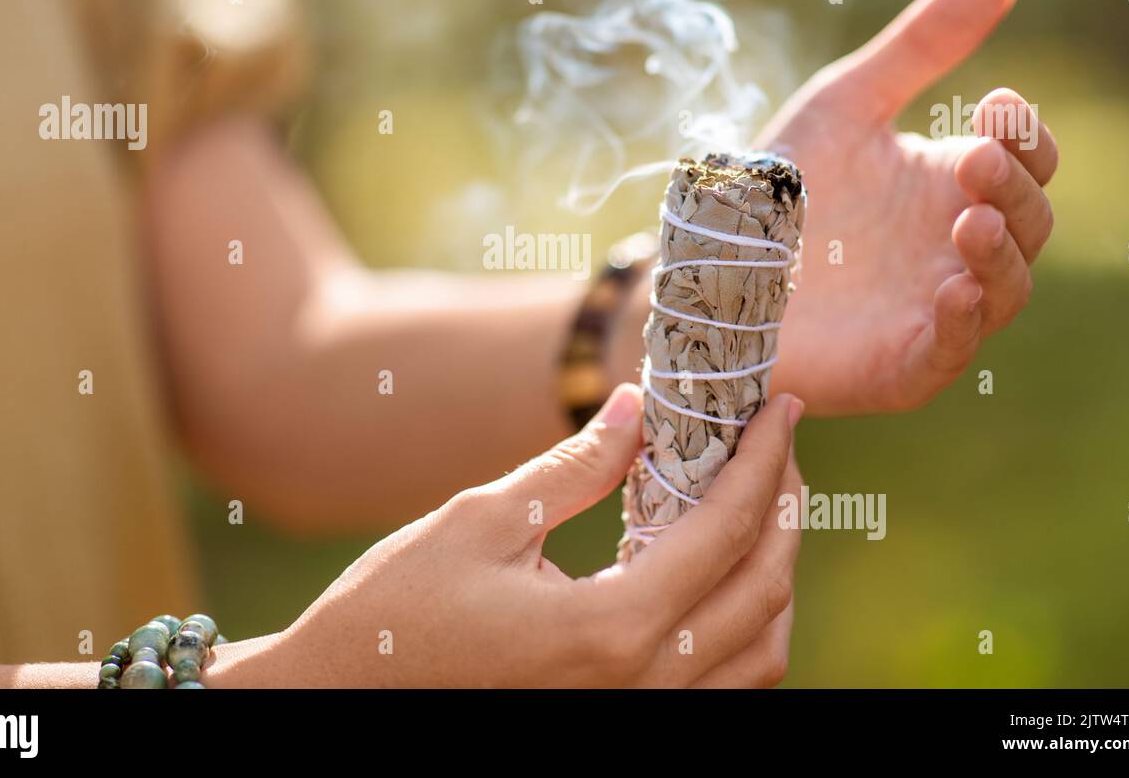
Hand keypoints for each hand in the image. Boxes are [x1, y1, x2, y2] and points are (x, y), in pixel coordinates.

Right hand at [209, 386, 803, 686]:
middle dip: (783, 509)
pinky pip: (723, 688)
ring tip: (761, 506)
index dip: (762, 462)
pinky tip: (719, 577)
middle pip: (761, 594)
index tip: (782, 409)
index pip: (724, 532)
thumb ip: (576, 466)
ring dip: (775, 575)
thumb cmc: (396, 609)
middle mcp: (639, 686)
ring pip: (759, 656)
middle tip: (778, 447)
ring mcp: (634, 716)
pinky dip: (745, 628)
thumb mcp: (483, 519)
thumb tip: (639, 405)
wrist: (344, 697)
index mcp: (608, 627)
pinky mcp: (618, 723)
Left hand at [758, 0, 1057, 413]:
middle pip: (1029, 222)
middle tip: (969, 156)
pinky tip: (950, 289)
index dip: (1023, 136)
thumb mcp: (846, 104)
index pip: (1024, 162)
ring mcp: (932, 310)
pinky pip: (951, 352)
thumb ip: (919, 47)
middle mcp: (953, 249)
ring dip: (1000, 255)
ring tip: (971, 219)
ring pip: (1006, 290)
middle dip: (1011, 188)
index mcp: (949, 187)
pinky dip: (960, 324)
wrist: (703, 265)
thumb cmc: (776, 188)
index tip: (991, 103)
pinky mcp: (900, 365)